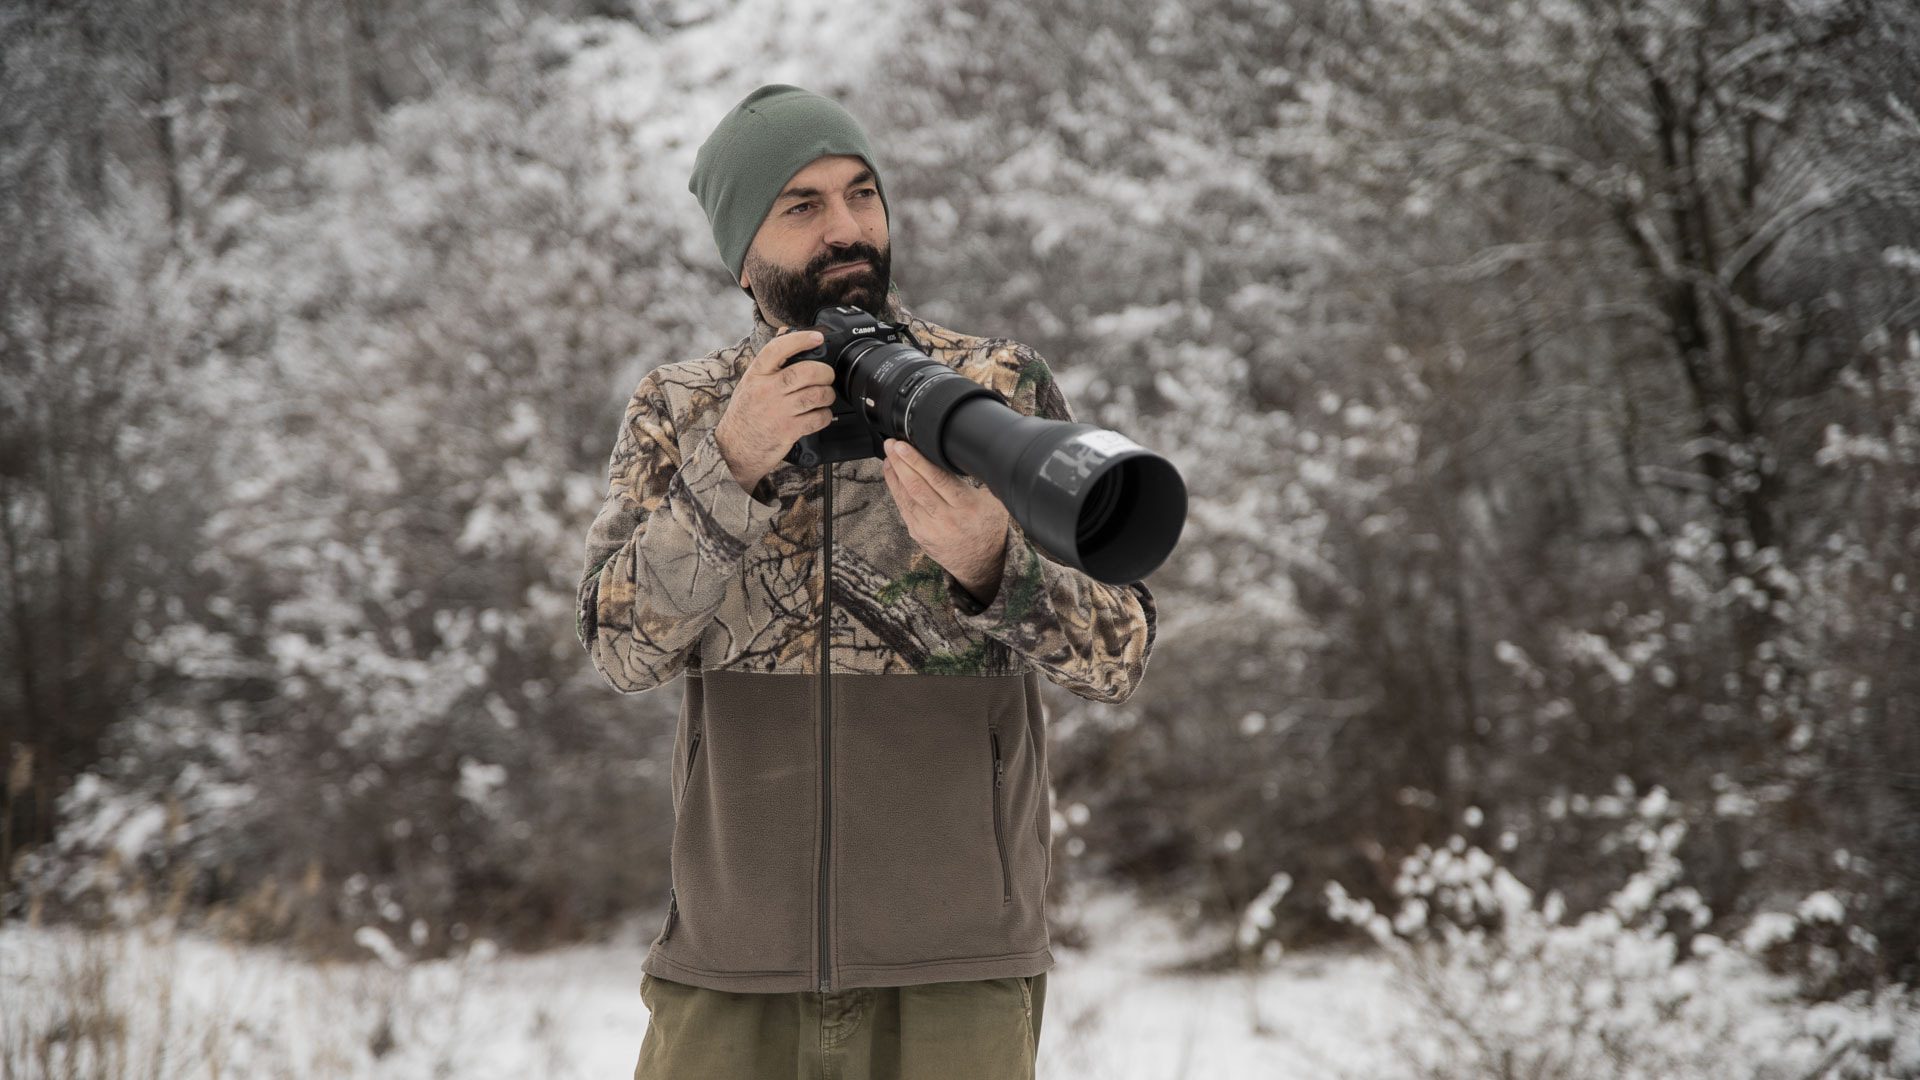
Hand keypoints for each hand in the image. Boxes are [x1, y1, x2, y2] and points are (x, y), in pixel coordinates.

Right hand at [714, 329, 837, 492]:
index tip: (817, 337)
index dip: (801, 340)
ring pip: (816, 395)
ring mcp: (778, 411)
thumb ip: (769, 361)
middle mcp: (766, 391)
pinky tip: (822, 414)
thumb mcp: (750, 383)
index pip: (778, 349)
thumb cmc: (744, 415)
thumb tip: (786, 332)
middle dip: (824, 372)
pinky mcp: (788, 431)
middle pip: (805, 372)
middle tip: (827, 376)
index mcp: (756, 375)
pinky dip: (825, 415)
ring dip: (828, 395)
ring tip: (826, 396)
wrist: (734, 450)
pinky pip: (817, 419)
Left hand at [881, 437, 1009, 603]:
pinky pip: (904, 508)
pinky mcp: (919, 534)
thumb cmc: (988, 527)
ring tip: (888, 456)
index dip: (917, 461)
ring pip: (906, 497)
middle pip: (917, 486)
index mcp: (967, 507)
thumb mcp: (994, 502)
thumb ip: (981, 479)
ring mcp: (929, 529)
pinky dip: (895, 490)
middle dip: (901, 463)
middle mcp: (946, 519)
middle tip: (891, 444)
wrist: (982, 564)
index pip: (938, 479)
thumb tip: (968, 452)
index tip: (904, 446)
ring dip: (894, 474)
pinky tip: (892, 476)